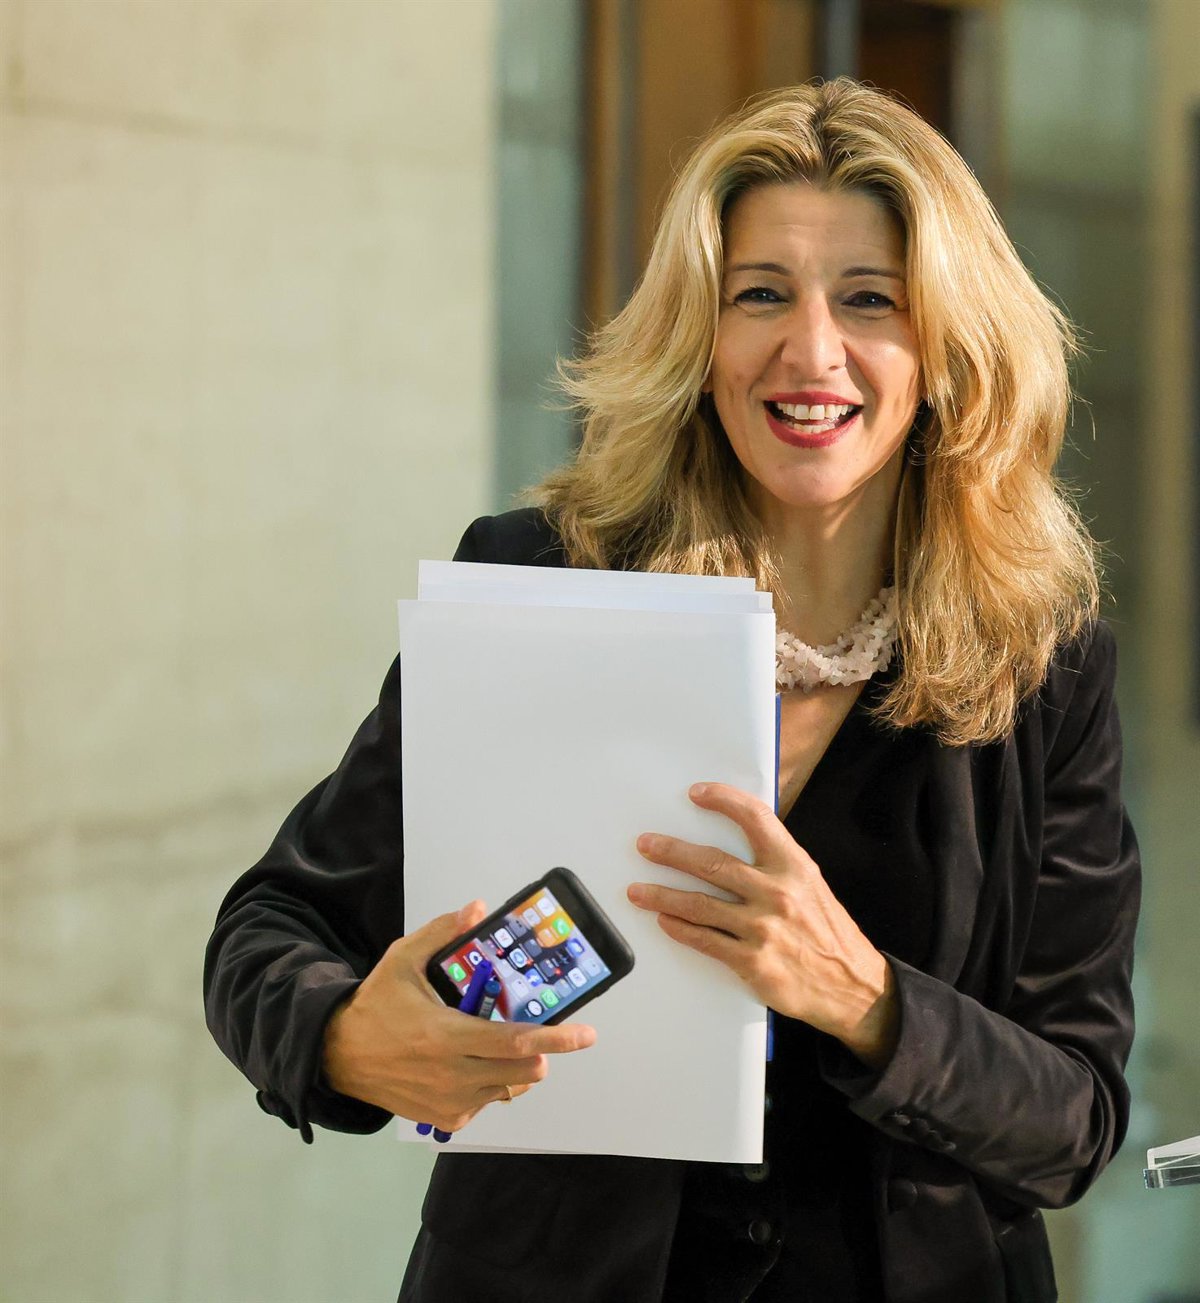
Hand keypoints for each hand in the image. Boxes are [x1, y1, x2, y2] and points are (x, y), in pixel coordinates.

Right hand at [322, 901, 596, 1133]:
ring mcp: (451, 1102)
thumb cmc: (376, 1005)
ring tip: (494, 1044)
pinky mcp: (446, 1120)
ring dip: (515, 1067)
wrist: (338, 1056)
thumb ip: (441, 933)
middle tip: (534, 1030)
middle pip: (524, 1070)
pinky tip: (471, 1064)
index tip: (587, 1034)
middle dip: (540, 1050)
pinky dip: (492, 1083)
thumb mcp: (402, 959)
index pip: (516, 1042)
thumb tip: (477, 909)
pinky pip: (488, 1102)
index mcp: (447, 1036)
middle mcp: (454, 1075)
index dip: (557, 1039)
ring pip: (510, 1088)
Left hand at [628, 783, 897, 1068]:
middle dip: (671, 852)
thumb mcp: (810, 884)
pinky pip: (705, 940)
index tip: (696, 793)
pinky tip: (664, 920)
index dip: (723, 801)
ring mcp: (763, 928)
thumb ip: (775, 864)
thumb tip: (734, 841)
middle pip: (712, 863)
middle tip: (646, 845)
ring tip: (638, 890)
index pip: (755, 819)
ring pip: (699, 904)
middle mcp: (777, 892)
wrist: (852, 985)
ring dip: (662, 894)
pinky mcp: (752, 961)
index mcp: (793, 865)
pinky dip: (679, 928)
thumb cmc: (826, 931)